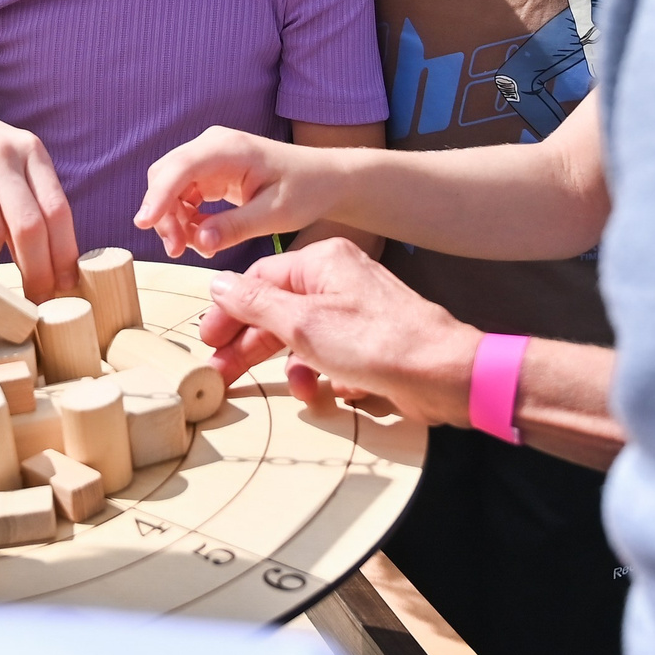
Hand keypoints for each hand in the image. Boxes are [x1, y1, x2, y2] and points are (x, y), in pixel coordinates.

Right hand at [0, 103, 74, 299]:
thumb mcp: (4, 153)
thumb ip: (25, 191)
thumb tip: (48, 253)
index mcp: (29, 150)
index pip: (58, 210)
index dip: (64, 254)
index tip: (65, 284)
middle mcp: (3, 156)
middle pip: (30, 228)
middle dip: (37, 273)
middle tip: (35, 301)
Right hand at [135, 128, 351, 259]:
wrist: (325, 178)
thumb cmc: (305, 189)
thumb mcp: (274, 214)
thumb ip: (234, 227)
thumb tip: (198, 242)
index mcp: (229, 149)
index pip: (180, 168)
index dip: (158, 196)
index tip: (144, 223)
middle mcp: (213, 145)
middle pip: (166, 176)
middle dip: (164, 214)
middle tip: (177, 250)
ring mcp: (209, 157)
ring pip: (170, 186)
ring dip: (172, 219)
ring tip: (190, 248)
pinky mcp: (210, 171)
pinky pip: (183, 193)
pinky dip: (185, 217)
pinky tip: (200, 238)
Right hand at [196, 237, 475, 427]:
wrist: (445, 374)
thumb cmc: (379, 342)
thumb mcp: (303, 324)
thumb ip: (256, 304)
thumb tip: (218, 284)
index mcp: (322, 262)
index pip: (259, 279)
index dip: (229, 311)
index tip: (209, 341)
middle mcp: (339, 281)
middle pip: (277, 310)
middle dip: (251, 344)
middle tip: (223, 372)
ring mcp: (357, 312)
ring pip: (304, 337)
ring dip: (291, 366)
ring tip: (289, 390)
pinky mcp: (371, 343)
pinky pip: (331, 357)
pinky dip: (323, 375)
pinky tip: (326, 392)